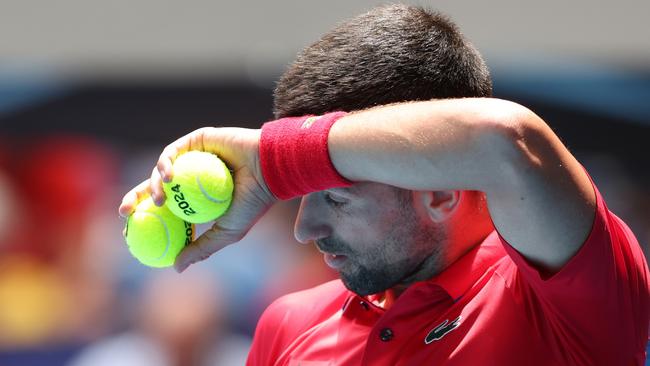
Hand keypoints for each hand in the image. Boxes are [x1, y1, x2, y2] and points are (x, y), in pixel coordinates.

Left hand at [119, 127, 276, 271]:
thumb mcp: (226, 232)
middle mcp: (192, 177)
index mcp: (197, 198)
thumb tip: (176, 268)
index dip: (143, 218)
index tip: (129, 231)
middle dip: (133, 199)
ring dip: (153, 185)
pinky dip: (166, 164)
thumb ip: (201, 248)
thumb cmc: (253, 202)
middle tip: (124, 212)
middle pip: (154, 187)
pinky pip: (174, 152)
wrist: (270, 171)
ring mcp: (194, 158)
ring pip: (162, 170)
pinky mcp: (197, 141)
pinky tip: (169, 177)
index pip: (163, 209)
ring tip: (159, 199)